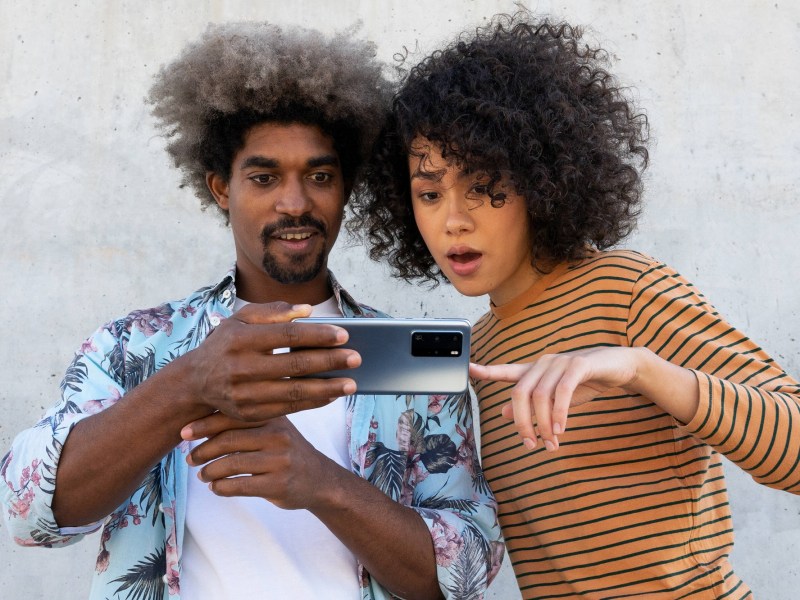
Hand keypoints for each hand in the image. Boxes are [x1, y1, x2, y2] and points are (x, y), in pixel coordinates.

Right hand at [180, 302, 360, 420]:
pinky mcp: (249, 414)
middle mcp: (241, 367)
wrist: (195, 382)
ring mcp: (244, 394)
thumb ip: (272, 312)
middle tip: (357, 358)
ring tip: (352, 384)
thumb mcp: (240, 320)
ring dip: (327, 389)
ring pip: (294, 392)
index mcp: (240, 338)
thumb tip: (307, 310)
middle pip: (294, 364)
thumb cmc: (226, 344)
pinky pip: (288, 409)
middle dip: (329, 362)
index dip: (317, 335)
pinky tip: (332, 395)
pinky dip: (312, 403)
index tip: (344, 335)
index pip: (286, 335)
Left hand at [182, 412, 337, 509]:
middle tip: (190, 459)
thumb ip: (247, 422)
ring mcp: (279, 461)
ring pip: (231, 465)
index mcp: (273, 417)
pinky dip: (221, 488)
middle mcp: (277, 436)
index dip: (204, 424)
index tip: (183, 433)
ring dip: (209, 471)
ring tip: (202, 475)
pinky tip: (216, 487)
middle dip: (202, 451)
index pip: (232, 416)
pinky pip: (239, 486)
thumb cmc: (287, 452)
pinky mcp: (278, 485)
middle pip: (228, 440)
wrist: (320, 479)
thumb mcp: (275, 428)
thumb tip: (200, 420)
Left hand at [470, 347, 645, 450]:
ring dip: (543, 424)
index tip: (468, 369)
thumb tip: (503, 413)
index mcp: (536, 370)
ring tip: (551, 443)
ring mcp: (561, 362)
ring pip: (540, 395)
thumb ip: (531, 403)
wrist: (620, 366)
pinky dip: (559, 412)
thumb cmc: (585, 381)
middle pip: (520, 393)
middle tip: (530, 445)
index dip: (487, 371)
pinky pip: (562, 390)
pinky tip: (561, 428)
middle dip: (522, 422)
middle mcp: (544, 363)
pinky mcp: (580, 364)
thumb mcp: (555, 396)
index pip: (506, 371)